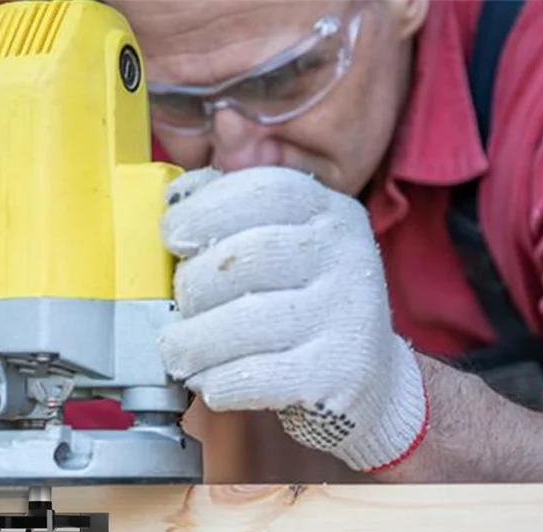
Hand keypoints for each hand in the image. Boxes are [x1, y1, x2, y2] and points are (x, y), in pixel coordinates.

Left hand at [157, 166, 428, 472]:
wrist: (369, 382)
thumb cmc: (306, 309)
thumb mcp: (288, 244)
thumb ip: (245, 201)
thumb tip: (213, 139)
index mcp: (329, 213)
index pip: (262, 190)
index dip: (204, 210)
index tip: (173, 237)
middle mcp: (346, 255)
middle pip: (242, 258)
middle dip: (191, 288)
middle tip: (179, 308)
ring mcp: (348, 316)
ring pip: (243, 322)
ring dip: (193, 343)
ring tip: (179, 353)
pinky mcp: (339, 373)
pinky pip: (257, 375)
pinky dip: (220, 382)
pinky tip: (212, 382)